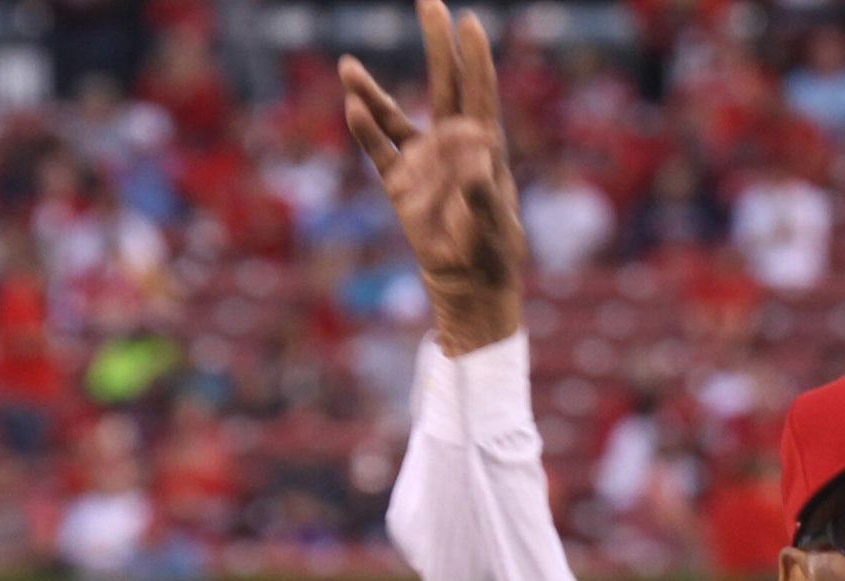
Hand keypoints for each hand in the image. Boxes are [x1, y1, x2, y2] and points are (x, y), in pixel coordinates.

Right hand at [339, 0, 525, 356]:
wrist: (470, 287)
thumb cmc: (494, 256)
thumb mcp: (496, 228)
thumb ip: (485, 193)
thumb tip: (473, 154)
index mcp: (486, 150)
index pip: (480, 95)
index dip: (475, 60)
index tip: (470, 23)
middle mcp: (454, 147)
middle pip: (444, 87)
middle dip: (438, 47)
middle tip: (430, 3)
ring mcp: (424, 163)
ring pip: (396, 117)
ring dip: (372, 92)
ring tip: (348, 66)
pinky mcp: (400, 186)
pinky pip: (377, 153)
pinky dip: (363, 132)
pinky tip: (349, 108)